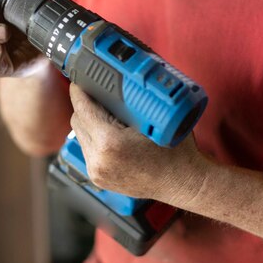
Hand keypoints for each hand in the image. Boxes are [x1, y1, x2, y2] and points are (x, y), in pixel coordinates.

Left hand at [68, 84, 207, 204]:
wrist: (185, 182)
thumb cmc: (177, 151)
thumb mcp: (156, 116)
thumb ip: (130, 100)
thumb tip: (114, 80)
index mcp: (109, 143)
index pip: (82, 108)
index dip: (80, 90)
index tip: (81, 80)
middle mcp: (98, 160)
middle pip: (77, 121)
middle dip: (85, 105)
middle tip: (97, 92)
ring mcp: (97, 172)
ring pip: (81, 136)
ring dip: (89, 122)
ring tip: (106, 112)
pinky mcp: (99, 179)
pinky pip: (88, 150)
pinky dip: (95, 138)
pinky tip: (110, 130)